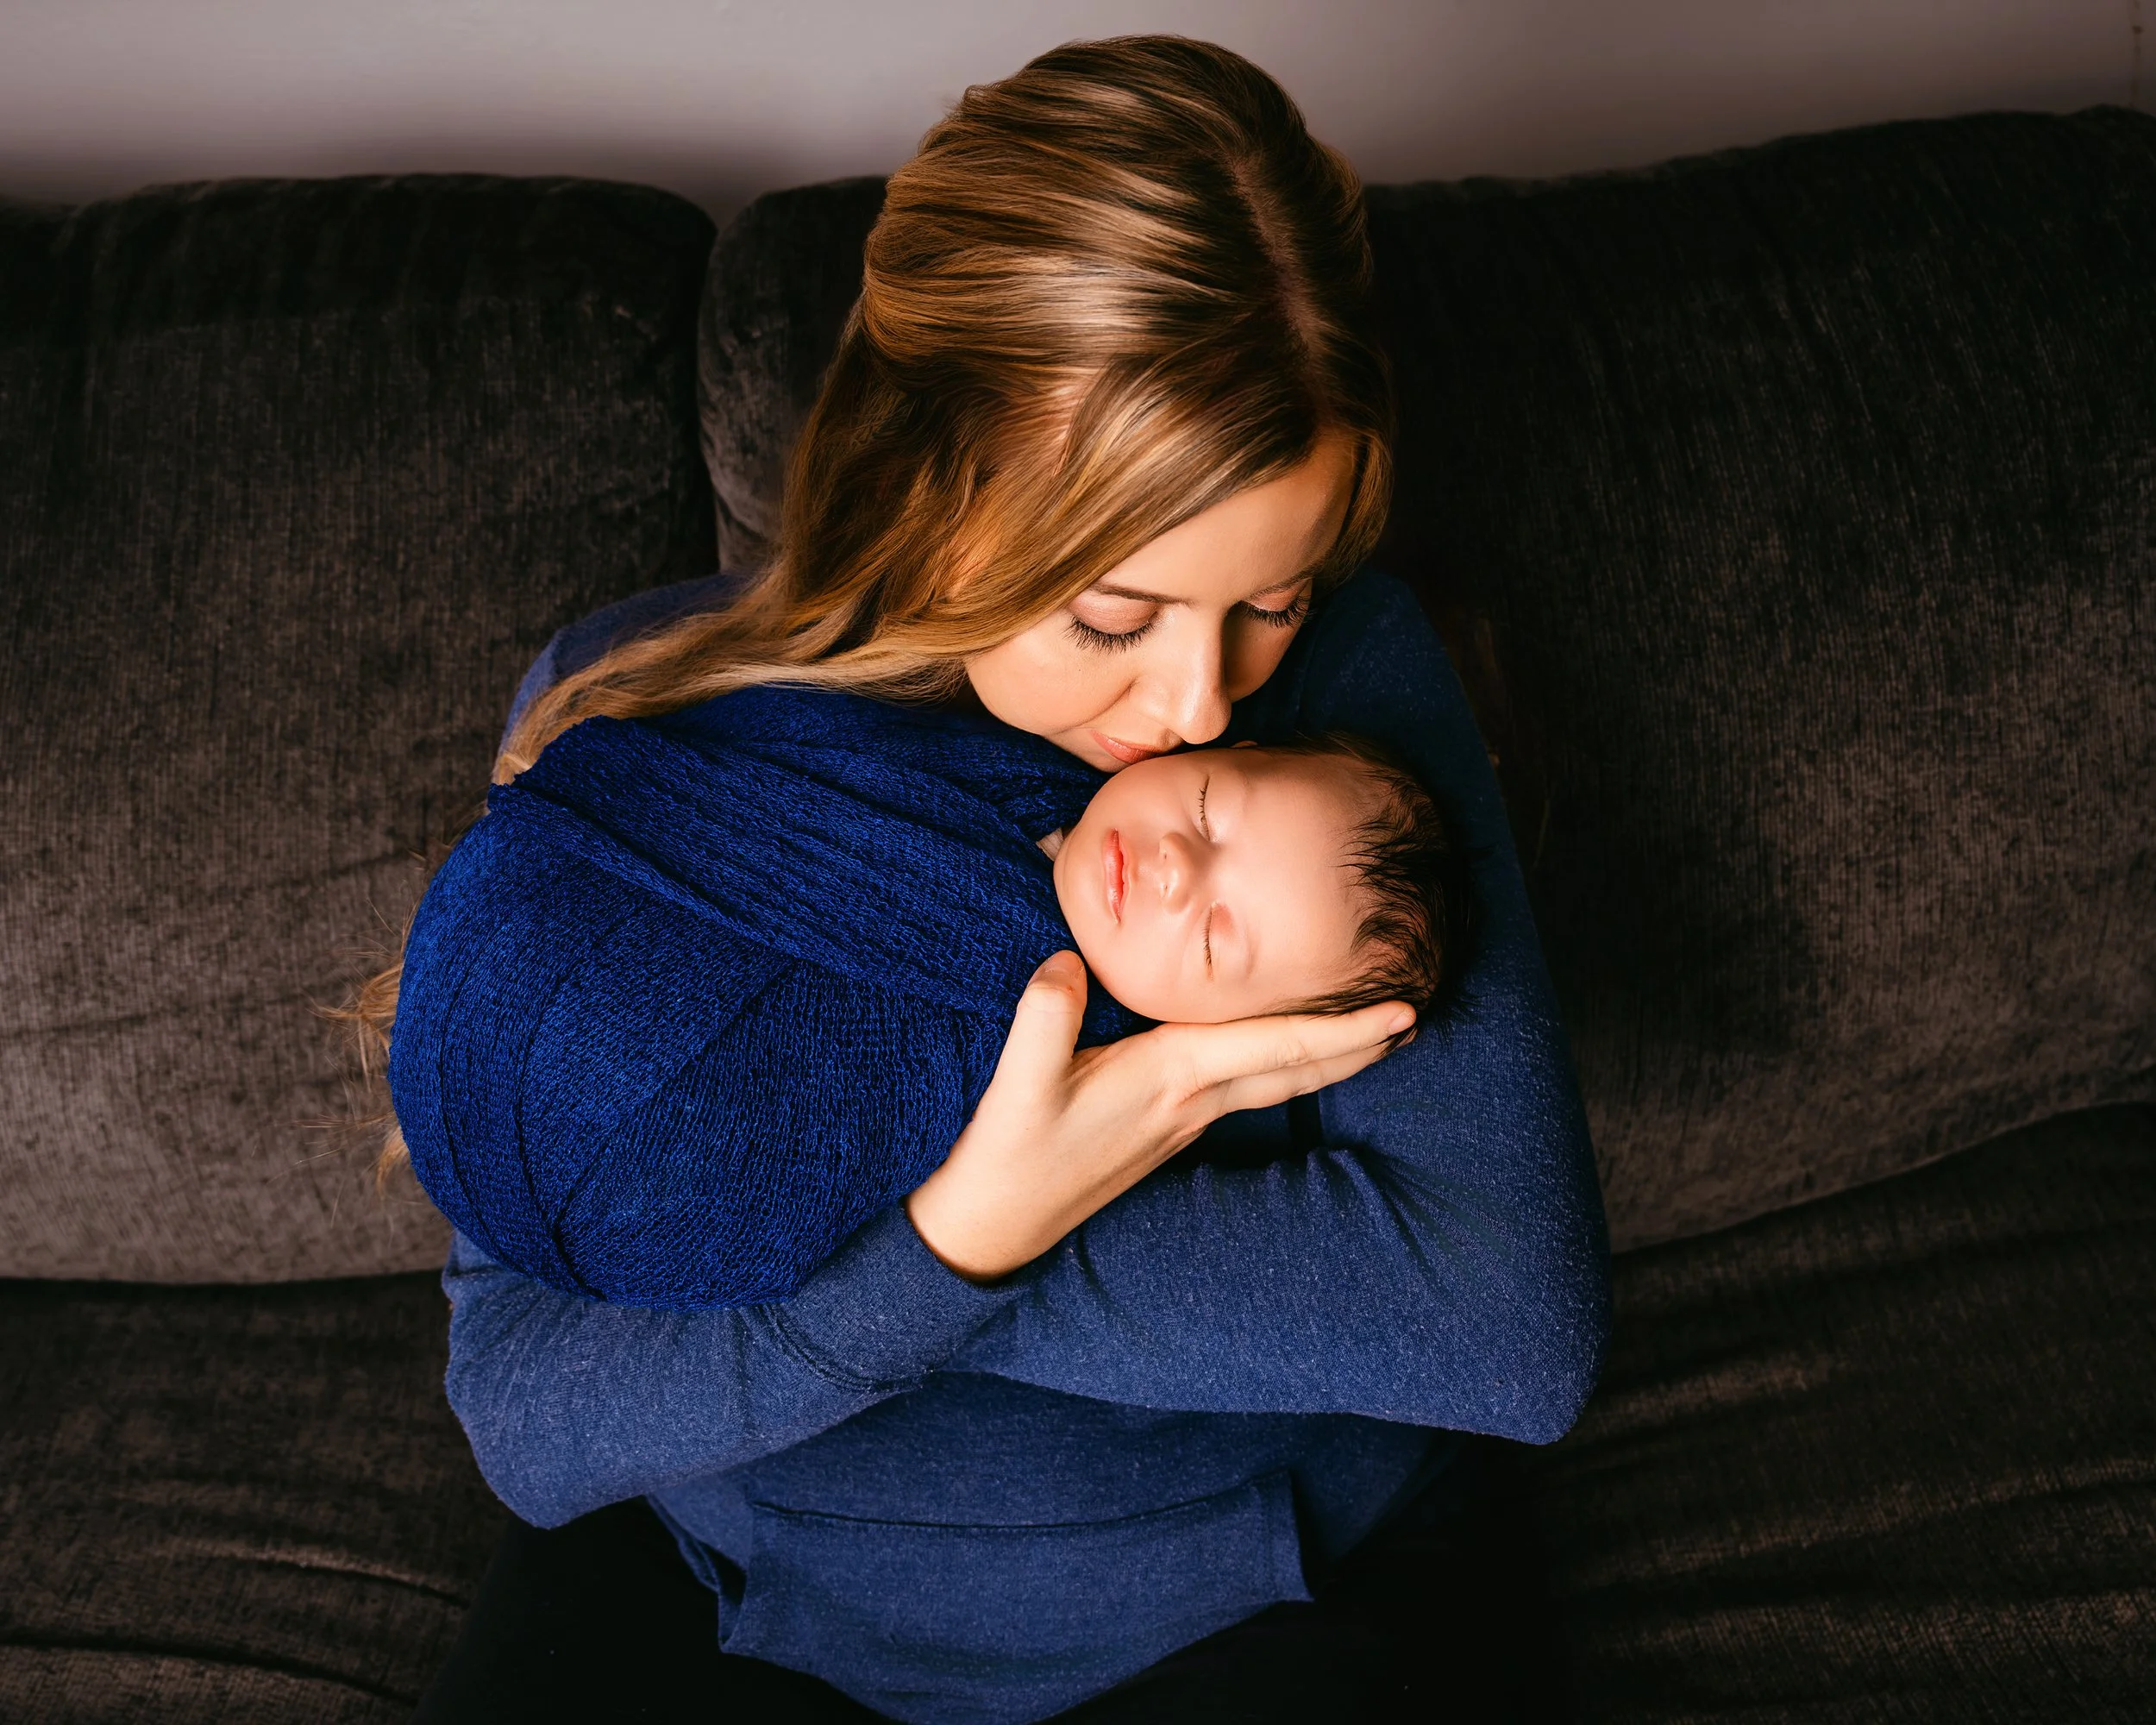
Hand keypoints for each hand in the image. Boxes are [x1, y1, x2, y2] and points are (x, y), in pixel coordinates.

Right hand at [905, 951, 1412, 1281]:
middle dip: (1359, 1047)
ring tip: (1372, 1037)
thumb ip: (1044, 1017)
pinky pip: (1246, 1088)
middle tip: (1416, 1019)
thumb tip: (1067, 959)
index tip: (1404, 1012)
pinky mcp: (1164, 1127)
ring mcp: (1183, 1120)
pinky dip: (1283, 1064)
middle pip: (1296, 1069)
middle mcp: (1191, 1101)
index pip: (1276, 1046)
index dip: (1344, 1029)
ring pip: (1276, 1081)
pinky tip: (1281, 1055)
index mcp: (1171, 1079)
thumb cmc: (1009, 1155)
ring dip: (1328, 1057)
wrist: (994, 1228)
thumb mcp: (1016, 1084)